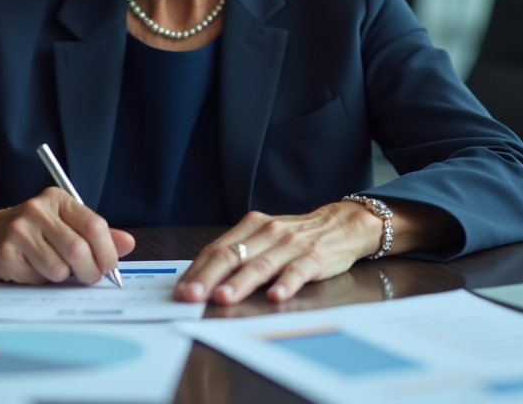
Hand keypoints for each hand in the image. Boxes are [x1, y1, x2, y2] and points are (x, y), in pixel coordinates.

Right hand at [0, 187, 134, 284]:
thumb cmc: (27, 231)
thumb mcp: (62, 225)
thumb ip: (95, 234)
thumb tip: (128, 244)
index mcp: (58, 200)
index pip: (95, 225)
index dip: (108, 251)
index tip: (110, 266)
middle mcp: (38, 210)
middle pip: (79, 250)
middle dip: (90, 271)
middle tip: (89, 277)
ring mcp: (20, 230)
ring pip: (59, 268)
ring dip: (62, 277)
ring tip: (52, 269)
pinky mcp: (5, 252)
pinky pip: (37, 278)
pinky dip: (41, 280)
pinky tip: (31, 269)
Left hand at [173, 202, 381, 304]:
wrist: (340, 225)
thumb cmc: (296, 238)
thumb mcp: (264, 238)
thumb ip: (239, 254)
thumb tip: (203, 280)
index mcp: (251, 226)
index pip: (217, 249)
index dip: (197, 271)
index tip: (181, 290)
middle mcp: (268, 232)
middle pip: (232, 256)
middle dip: (208, 278)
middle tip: (192, 296)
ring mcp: (291, 244)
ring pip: (261, 264)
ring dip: (240, 283)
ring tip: (224, 297)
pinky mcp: (314, 256)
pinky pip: (297, 270)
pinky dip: (285, 283)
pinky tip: (276, 296)